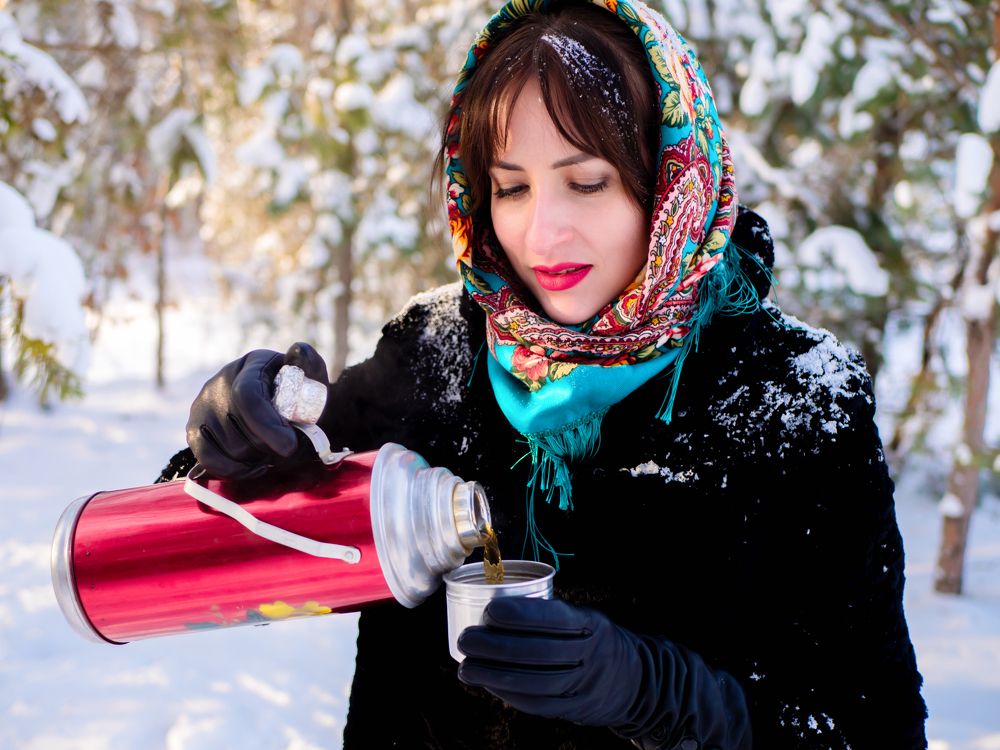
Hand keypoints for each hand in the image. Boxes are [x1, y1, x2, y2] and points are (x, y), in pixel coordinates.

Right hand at [186, 342, 328, 478]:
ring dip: (255, 458)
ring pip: (228, 447)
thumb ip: (309, 365)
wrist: (280, 408)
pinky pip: (207, 458)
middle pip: (239, 427)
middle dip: (267, 445)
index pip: (248, 396)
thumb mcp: (309, 377)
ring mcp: (203, 405)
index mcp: (252, 365)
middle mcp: (221, 381)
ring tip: (272, 453)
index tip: (288, 446)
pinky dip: (233, 470)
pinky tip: (253, 468)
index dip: (267, 425)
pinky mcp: (194, 429)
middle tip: (285, 449)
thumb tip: (298, 351)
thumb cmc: (299, 395)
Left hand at [457, 597, 750, 747]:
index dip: (520, 614)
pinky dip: (508, 694)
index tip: (489, 610)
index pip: (553, 618)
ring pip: (533, 682)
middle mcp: (589, 655)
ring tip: (466, 667)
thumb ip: (551, 616)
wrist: (637, 682)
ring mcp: (583, 685)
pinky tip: (488, 685)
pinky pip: (537, 704)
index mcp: (590, 625)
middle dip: (495, 646)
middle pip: (536, 652)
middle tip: (466, 639)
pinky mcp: (574, 709)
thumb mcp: (585, 619)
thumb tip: (494, 608)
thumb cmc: (595, 641)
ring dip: (493, 675)